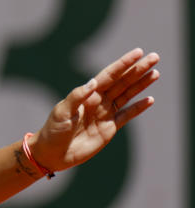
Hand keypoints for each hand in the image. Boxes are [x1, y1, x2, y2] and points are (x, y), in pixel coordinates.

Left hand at [28, 48, 159, 172]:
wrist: (52, 154)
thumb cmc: (53, 130)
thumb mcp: (62, 112)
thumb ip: (77, 97)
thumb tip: (94, 82)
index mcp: (87, 94)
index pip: (109, 75)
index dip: (123, 64)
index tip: (138, 53)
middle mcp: (98, 101)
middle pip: (122, 82)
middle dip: (138, 70)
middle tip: (155, 57)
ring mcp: (104, 114)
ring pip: (127, 95)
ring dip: (141, 84)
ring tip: (155, 73)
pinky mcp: (109, 128)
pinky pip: (127, 115)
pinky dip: (138, 108)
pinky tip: (149, 100)